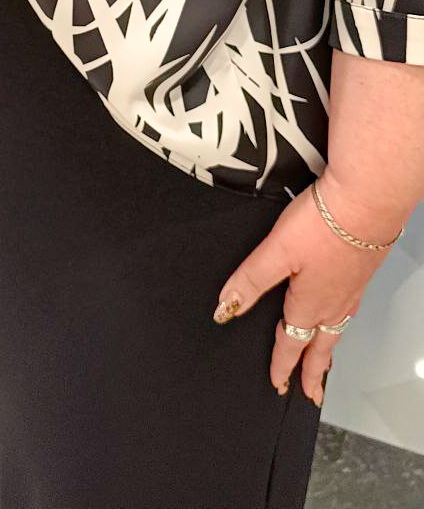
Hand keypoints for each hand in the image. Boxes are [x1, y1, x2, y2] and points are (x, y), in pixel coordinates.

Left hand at [212, 170, 398, 405]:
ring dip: (329, 349)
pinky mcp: (362, 270)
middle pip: (321, 346)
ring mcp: (352, 288)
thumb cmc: (323, 225)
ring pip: (338, 328)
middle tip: (311, 393)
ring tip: (325, 358)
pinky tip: (342, 310)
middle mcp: (334, 302)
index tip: (277, 384)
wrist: (367, 201)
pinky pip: (350, 308)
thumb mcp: (276, 251)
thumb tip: (226, 308)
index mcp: (309, 304)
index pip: (291, 343)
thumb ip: (251, 280)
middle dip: (314, 372)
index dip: (281, 365)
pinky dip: (343, 321)